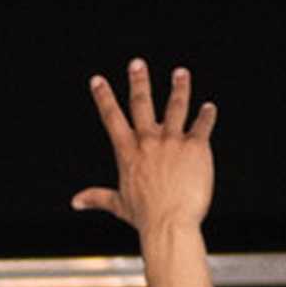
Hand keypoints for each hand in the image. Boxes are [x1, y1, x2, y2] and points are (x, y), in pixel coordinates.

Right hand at [70, 59, 215, 242]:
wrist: (170, 223)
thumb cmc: (146, 217)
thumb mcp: (119, 205)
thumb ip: (97, 198)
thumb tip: (76, 201)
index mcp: (129, 153)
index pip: (112, 118)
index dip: (104, 97)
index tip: (98, 81)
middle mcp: (149, 142)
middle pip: (142, 103)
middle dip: (138, 81)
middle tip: (137, 63)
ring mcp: (173, 142)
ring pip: (176, 106)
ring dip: (179, 87)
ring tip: (180, 73)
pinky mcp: (196, 147)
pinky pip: (202, 125)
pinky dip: (206, 115)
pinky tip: (209, 108)